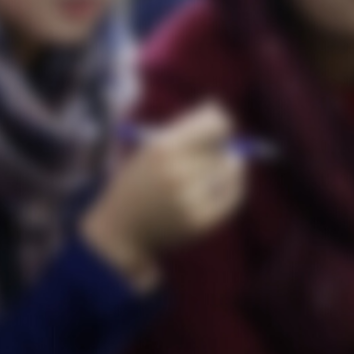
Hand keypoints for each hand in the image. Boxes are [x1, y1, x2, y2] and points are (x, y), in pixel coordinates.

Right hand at [84, 103, 245, 286]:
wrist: (121, 231)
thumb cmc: (138, 185)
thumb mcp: (150, 152)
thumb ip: (185, 137)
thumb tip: (228, 130)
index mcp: (162, 148)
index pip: (215, 122)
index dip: (220, 126)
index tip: (219, 133)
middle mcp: (177, 172)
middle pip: (223, 149)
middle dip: (221, 151)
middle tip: (217, 155)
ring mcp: (189, 199)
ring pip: (230, 172)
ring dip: (228, 170)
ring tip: (214, 173)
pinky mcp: (200, 222)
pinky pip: (232, 197)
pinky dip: (232, 189)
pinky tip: (223, 187)